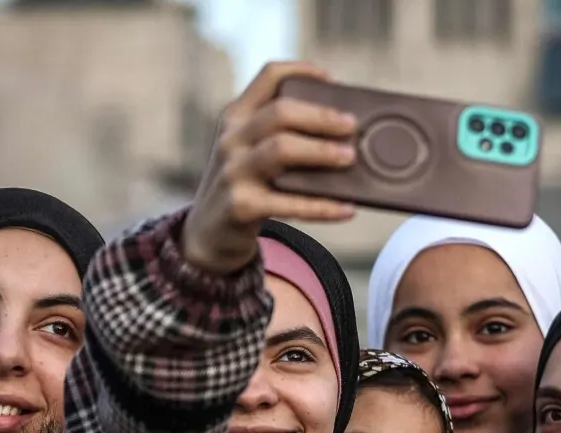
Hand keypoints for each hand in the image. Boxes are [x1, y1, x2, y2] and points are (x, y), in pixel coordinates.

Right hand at [183, 61, 357, 273]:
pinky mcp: (241, 207)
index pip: (269, 76)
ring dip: (321, 151)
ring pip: (281, 149)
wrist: (208, 234)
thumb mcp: (248, 150)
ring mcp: (233, 172)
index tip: (333, 81)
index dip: (303, 71)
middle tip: (352, 126)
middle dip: (321, 117)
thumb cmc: (244, 185)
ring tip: (350, 158)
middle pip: (281, 112)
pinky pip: (289, 204)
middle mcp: (231, 139)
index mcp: (236, 117)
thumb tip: (344, 133)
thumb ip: (279, 134)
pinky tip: (347, 208)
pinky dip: (322, 206)